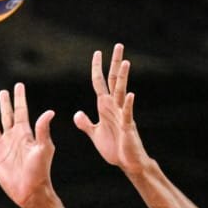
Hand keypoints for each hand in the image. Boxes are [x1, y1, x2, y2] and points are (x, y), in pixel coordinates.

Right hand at [0, 82, 56, 207]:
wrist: (30, 191)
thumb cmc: (40, 170)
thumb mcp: (43, 148)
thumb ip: (43, 130)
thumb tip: (49, 112)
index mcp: (24, 133)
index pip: (21, 111)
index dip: (19, 98)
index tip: (18, 85)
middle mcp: (13, 138)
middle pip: (7, 117)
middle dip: (5, 104)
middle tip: (2, 92)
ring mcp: (2, 149)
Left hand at [74, 43, 150, 172]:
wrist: (126, 162)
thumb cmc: (113, 147)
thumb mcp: (94, 133)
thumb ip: (85, 123)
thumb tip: (77, 113)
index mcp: (105, 107)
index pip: (100, 83)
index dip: (98, 68)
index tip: (97, 53)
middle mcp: (115, 107)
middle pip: (114, 81)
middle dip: (115, 64)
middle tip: (118, 45)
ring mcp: (122, 115)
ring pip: (122, 93)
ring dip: (123, 78)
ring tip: (125, 62)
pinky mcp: (128, 127)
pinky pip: (128, 114)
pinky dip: (128, 105)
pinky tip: (130, 94)